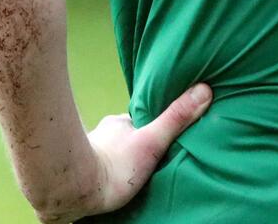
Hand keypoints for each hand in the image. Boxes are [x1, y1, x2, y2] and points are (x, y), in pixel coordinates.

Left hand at [39, 84, 213, 222]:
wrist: (73, 189)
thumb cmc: (114, 165)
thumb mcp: (152, 141)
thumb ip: (175, 119)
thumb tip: (204, 89)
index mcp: (120, 123)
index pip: (141, 120)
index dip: (153, 124)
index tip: (162, 131)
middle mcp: (102, 133)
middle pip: (125, 135)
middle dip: (135, 141)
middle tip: (149, 153)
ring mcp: (88, 150)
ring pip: (109, 150)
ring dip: (118, 157)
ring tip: (130, 171)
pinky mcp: (78, 170)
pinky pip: (95, 166)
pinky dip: (103, 171)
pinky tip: (109, 181)